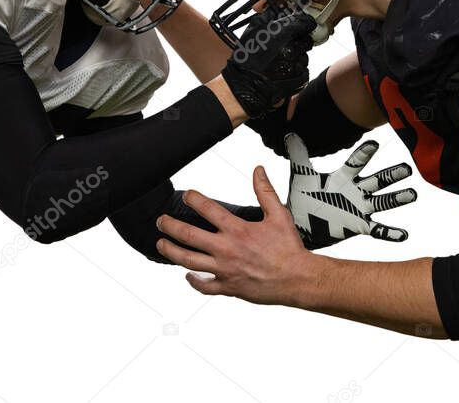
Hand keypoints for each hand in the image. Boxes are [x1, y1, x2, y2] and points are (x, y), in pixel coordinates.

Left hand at [155, 166, 317, 305]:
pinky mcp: (229, 287)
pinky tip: (186, 275)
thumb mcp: (279, 215)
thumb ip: (265, 191)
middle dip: (170, 226)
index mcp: (237, 230)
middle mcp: (227, 249)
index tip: (186, 194)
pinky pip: (205, 286)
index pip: (208, 209)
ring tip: (161, 244)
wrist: (298, 279)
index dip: (194, 199)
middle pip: (188, 236)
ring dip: (171, 251)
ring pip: (189, 261)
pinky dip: (193, 281)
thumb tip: (258, 170)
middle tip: (160, 221)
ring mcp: (225, 270)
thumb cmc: (289, 248)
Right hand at [220, 6, 315, 117]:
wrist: (244, 85)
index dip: (304, 23)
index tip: (301, 24)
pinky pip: (304, 70)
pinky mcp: (300, 78)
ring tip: (280, 60)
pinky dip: (296, 69)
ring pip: (305, 55)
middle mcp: (293, 49)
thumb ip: (268, 15)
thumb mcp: (253, 30)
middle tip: (286, 44)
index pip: (307, 22)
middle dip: (299, 40)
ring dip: (297, 56)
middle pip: (307, 40)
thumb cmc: (246, 58)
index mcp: (284, 34)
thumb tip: (277, 8)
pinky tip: (283, 70)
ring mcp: (297, 65)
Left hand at [286, 134, 416, 247]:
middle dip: (391, 175)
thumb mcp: (301, 177)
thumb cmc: (303, 198)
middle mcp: (355, 190)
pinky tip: (402, 234)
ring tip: (411, 194)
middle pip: (377, 180)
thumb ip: (299, 156)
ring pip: (383, 201)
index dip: (365, 154)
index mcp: (342, 177)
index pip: (356, 162)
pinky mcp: (359, 225)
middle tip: (405, 169)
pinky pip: (377, 229)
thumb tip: (289, 135)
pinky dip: (390, 232)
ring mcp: (360, 208)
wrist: (301, 224)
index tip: (374, 144)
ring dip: (397, 198)